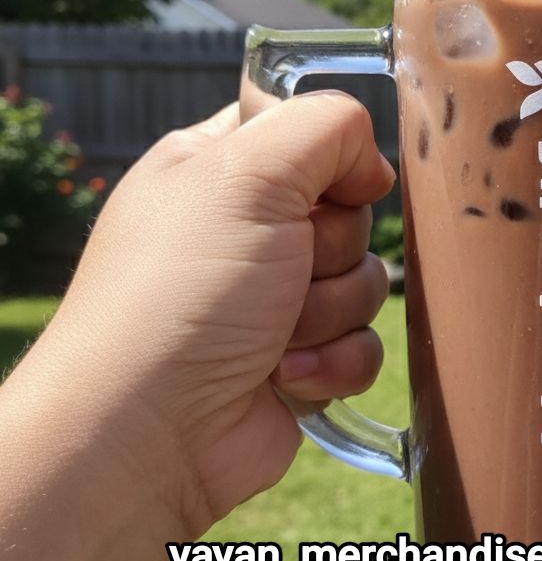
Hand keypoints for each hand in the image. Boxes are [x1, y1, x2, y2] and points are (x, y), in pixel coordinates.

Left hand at [6, 90, 394, 538]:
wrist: (152, 432)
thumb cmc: (184, 294)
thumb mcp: (246, 172)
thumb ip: (324, 127)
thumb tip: (371, 167)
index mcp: (219, 170)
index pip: (307, 134)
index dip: (333, 158)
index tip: (328, 187)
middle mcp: (248, 232)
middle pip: (350, 212)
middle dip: (331, 248)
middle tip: (284, 269)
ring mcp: (275, 300)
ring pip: (365, 280)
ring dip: (331, 312)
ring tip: (273, 336)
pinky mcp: (301, 360)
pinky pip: (363, 344)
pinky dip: (333, 362)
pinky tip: (285, 378)